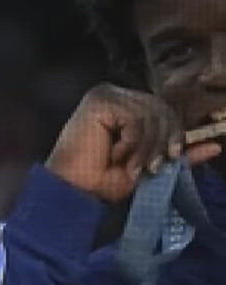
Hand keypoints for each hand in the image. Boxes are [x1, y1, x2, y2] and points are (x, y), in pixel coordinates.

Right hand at [46, 84, 222, 202]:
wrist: (74, 190)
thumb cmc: (103, 180)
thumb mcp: (150, 165)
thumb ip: (180, 154)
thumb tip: (217, 147)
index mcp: (127, 106)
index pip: (164, 109)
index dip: (173, 132)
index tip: (171, 157)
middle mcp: (117, 95)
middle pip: (161, 108)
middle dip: (161, 141)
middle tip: (152, 167)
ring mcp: (107, 94)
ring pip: (150, 114)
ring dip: (146, 147)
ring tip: (133, 166)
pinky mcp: (100, 100)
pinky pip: (135, 118)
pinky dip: (132, 142)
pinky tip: (117, 155)